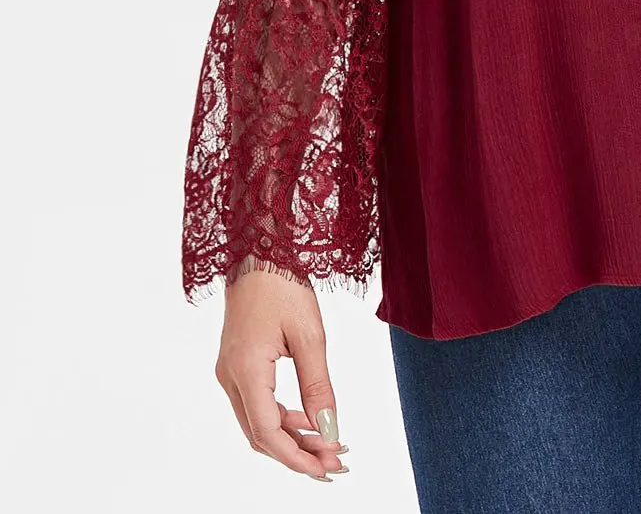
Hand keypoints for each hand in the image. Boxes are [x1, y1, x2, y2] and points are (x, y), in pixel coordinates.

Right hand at [215, 262, 349, 479]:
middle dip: (297, 453)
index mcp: (246, 370)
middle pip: (260, 435)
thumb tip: (330, 429)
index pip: (268, 433)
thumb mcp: (310, 335)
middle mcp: (230, 377)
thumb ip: (318, 385)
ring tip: (327, 443)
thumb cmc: (284, 283)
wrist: (259, 248)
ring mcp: (229, 371)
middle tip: (334, 462)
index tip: (327, 469)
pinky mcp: (236, 364)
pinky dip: (281, 418)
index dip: (298, 457)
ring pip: (256, 423)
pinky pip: (255, 404)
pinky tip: (307, 417)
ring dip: (290, 437)